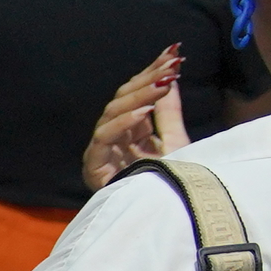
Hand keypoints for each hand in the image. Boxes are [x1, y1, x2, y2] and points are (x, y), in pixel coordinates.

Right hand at [81, 47, 184, 189]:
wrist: (170, 217)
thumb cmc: (173, 184)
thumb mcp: (176, 140)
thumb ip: (169, 109)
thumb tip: (170, 74)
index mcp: (132, 130)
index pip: (136, 94)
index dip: (152, 72)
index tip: (173, 52)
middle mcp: (115, 138)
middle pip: (122, 99)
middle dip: (147, 79)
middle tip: (170, 64)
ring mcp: (103, 152)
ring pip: (111, 113)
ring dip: (138, 96)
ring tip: (162, 84)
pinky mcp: (94, 168)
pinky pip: (103, 138)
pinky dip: (122, 123)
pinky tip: (143, 112)